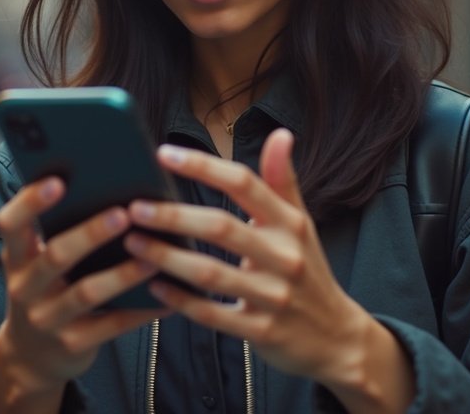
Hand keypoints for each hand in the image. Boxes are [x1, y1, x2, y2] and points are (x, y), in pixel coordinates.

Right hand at [0, 176, 168, 405]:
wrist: (31, 358)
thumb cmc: (45, 291)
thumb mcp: (35, 263)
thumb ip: (58, 231)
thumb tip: (108, 186)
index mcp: (17, 257)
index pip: (10, 224)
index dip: (31, 201)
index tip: (58, 180)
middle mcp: (25, 288)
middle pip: (55, 256)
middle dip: (90, 234)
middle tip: (123, 214)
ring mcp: (48, 319)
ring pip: (87, 293)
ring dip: (122, 274)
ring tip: (153, 257)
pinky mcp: (73, 345)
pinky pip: (113, 325)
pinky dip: (142, 310)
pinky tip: (169, 297)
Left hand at [122, 130, 384, 385]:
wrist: (336, 336)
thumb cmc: (308, 270)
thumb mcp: (301, 224)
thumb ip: (283, 180)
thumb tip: (281, 134)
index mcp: (291, 223)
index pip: (244, 184)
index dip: (203, 166)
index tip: (164, 154)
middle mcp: (285, 256)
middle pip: (222, 228)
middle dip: (174, 216)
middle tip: (135, 208)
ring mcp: (274, 296)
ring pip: (211, 273)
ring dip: (168, 258)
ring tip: (133, 244)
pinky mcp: (261, 331)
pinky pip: (213, 315)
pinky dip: (181, 301)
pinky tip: (155, 286)